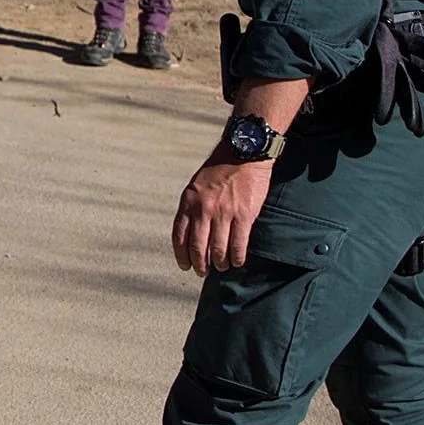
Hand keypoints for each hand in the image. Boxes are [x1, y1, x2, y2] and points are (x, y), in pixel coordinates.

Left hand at [172, 158, 272, 274]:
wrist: (244, 152)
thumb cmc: (220, 168)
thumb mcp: (196, 184)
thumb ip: (193, 207)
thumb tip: (191, 231)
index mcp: (189, 201)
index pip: (179, 236)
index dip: (181, 255)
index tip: (184, 265)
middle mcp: (203, 209)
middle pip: (197, 247)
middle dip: (199, 264)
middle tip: (202, 272)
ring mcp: (224, 213)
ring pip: (218, 249)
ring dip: (219, 263)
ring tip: (221, 267)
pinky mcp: (244, 215)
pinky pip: (238, 244)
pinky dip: (237, 257)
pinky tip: (237, 261)